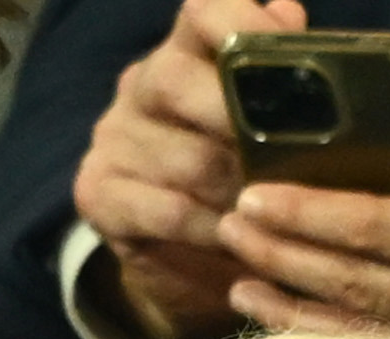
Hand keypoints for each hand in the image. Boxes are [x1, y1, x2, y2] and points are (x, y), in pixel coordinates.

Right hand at [73, 0, 306, 338]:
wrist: (184, 262)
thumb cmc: (238, 182)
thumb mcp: (267, 129)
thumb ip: (277, 74)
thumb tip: (287, 12)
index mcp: (183, 56)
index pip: (201, 15)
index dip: (241, 24)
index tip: (286, 52)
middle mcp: (140, 89)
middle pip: (177, 79)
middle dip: (239, 119)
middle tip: (290, 156)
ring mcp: (114, 140)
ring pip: (185, 157)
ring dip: (241, 190)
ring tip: (281, 210)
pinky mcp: (99, 194)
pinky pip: (168, 211)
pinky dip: (213, 228)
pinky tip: (240, 240)